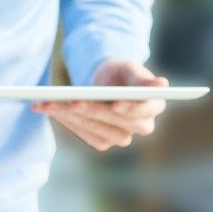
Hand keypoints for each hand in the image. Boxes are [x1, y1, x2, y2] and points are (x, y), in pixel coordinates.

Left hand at [34, 59, 169, 150]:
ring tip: (51, 104)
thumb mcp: (130, 69)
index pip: (145, 111)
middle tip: (72, 102)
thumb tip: (161, 84)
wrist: (105, 82)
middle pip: (117, 123)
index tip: (115, 106)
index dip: (131, 110)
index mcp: (153, 106)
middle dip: (92, 112)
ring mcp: (122, 137)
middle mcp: (141, 126)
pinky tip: (52, 111)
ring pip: (98, 131)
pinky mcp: (104, 142)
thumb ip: (143, 78)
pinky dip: (68, 122)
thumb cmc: (120, 73)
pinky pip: (86, 135)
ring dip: (73, 117)